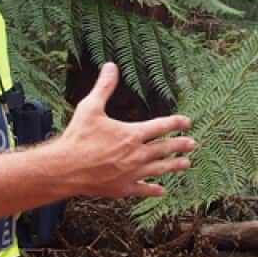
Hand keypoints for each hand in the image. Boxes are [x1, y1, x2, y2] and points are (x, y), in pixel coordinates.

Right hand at [49, 63, 195, 197]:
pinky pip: (143, 189)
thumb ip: (104, 87)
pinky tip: (162, 190)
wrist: (65, 169)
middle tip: (192, 143)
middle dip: (180, 145)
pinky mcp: (122, 188)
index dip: (176, 123)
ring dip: (174, 166)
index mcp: (132, 134)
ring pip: (159, 169)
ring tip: (187, 163)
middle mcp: (136, 155)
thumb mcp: (90, 108)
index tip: (187, 122)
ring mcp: (131, 173)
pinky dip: (154, 190)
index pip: (161, 126)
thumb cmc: (77, 137)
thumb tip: (111, 66)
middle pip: (165, 149)